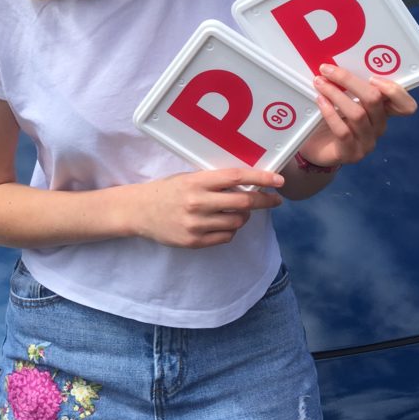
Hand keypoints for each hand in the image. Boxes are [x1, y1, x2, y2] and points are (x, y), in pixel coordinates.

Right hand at [133, 168, 283, 248]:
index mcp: (197, 181)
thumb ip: (214, 181)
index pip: (236, 177)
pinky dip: (231, 230)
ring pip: (237, 222)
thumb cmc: (168, 190)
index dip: (261, 178)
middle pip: (243, 202)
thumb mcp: (189, 178)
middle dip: (264, 201)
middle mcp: (198, 202)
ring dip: (244, 216)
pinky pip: (226, 237)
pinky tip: (224, 223)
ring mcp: (196, 224)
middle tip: (274, 200)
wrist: (139, 210)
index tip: (279, 180)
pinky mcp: (194, 242)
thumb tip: (249, 183)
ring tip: (237, 211)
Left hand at [298, 63, 417, 168]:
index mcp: (383, 112)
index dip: (395, 91)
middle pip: (375, 100)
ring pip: (358, 114)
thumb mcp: (345, 101)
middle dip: (350, 81)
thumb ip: (350, 87)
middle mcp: (379, 127)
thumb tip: (336, 62)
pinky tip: (320, 101)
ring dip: (336, 94)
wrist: (316, 149)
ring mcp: (367, 142)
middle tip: (327, 69)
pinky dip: (330, 113)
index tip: (372, 77)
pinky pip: (343, 131)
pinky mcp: (351, 154)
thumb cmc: (332, 120)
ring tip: (319, 83)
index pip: (406, 106)